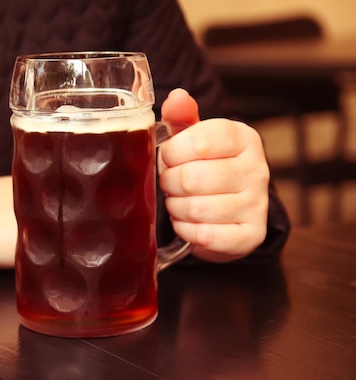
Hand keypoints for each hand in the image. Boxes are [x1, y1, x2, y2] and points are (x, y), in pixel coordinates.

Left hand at [158, 89, 268, 262]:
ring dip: (176, 208)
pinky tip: (188, 222)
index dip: (171, 153)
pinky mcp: (251, 235)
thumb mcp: (193, 137)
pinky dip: (186, 230)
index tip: (168, 157)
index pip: (199, 142)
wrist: (229, 208)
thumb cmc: (204, 166)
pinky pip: (205, 236)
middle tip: (170, 183)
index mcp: (244, 138)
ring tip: (179, 201)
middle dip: (170, 183)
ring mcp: (257, 205)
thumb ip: (182, 116)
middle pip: (192, 178)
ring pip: (196, 209)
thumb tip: (177, 97)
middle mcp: (257, 169)